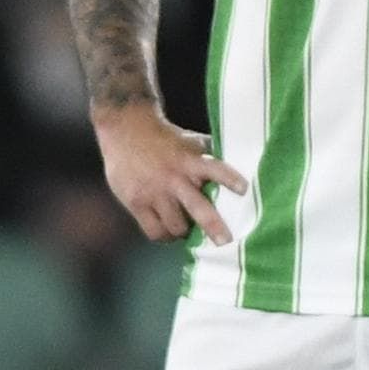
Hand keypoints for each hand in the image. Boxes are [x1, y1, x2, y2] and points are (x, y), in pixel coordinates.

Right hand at [95, 103, 248, 243]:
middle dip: (213, 226)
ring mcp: (154, 193)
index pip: (214, 169)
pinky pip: (154, 231)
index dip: (229, 178)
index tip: (243, 189)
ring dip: (184, 231)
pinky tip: (167, 232)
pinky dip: (164, 235)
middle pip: (197, 207)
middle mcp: (174, 178)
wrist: (124, 128)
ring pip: (176, 226)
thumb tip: (235, 161)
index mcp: (189, 161)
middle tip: (224, 241)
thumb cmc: (162, 137)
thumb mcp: (187, 140)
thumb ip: (206, 153)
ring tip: (185, 230)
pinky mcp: (136, 203)